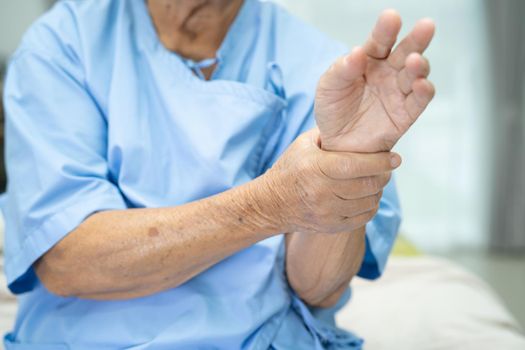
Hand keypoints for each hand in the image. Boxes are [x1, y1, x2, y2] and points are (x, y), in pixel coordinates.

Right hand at [263, 129, 398, 233]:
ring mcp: (326, 212)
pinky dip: (370, 207)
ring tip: (375, 182)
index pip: (357, 166)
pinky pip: (362, 218)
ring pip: (368, 203)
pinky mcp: (330, 227)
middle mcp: (322, 192)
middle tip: (387, 169)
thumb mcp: (303, 145)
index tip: (395, 158)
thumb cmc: (290, 169)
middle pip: (367, 186)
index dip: (380, 162)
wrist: (271, 204)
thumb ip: (329, 134)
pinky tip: (367, 197)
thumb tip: (358, 125)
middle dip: (383, 176)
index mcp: (316, 168)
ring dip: (377, 191)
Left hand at [315, 10, 435, 152]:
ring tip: (414, 61)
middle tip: (425, 26)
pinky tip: (421, 84)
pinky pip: (419, 100)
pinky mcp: (405, 114)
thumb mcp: (328, 87)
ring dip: (419, 65)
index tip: (391, 17)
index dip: (386, 29)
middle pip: (405, 52)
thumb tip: (358, 52)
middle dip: (416, 39)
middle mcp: (388, 72)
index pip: (380, 41)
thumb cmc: (333, 109)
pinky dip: (424, 91)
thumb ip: (342, 69)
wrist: (336, 144)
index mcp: (369, 60)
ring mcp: (398, 92)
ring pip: (416, 74)